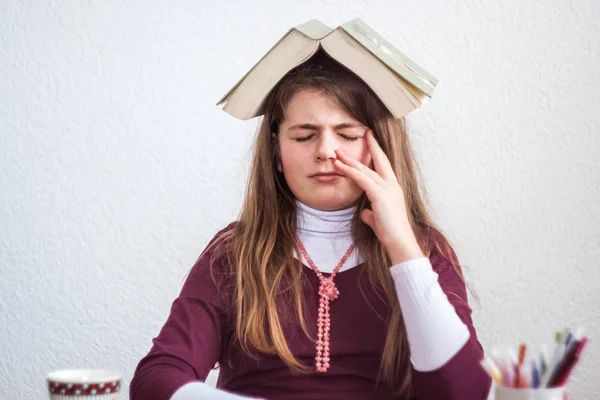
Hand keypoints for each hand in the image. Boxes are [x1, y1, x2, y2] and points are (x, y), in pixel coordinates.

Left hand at [333, 130, 422, 262]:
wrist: (399, 241)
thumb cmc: (390, 233)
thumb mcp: (378, 219)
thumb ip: (371, 213)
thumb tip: (365, 213)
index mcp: (393, 188)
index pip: (384, 165)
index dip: (376, 150)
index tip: (370, 138)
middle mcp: (392, 184)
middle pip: (375, 162)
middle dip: (363, 149)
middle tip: (353, 140)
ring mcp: (387, 188)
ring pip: (365, 170)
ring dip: (349, 161)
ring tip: (337, 153)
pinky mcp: (379, 194)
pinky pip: (361, 179)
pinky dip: (350, 172)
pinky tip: (339, 166)